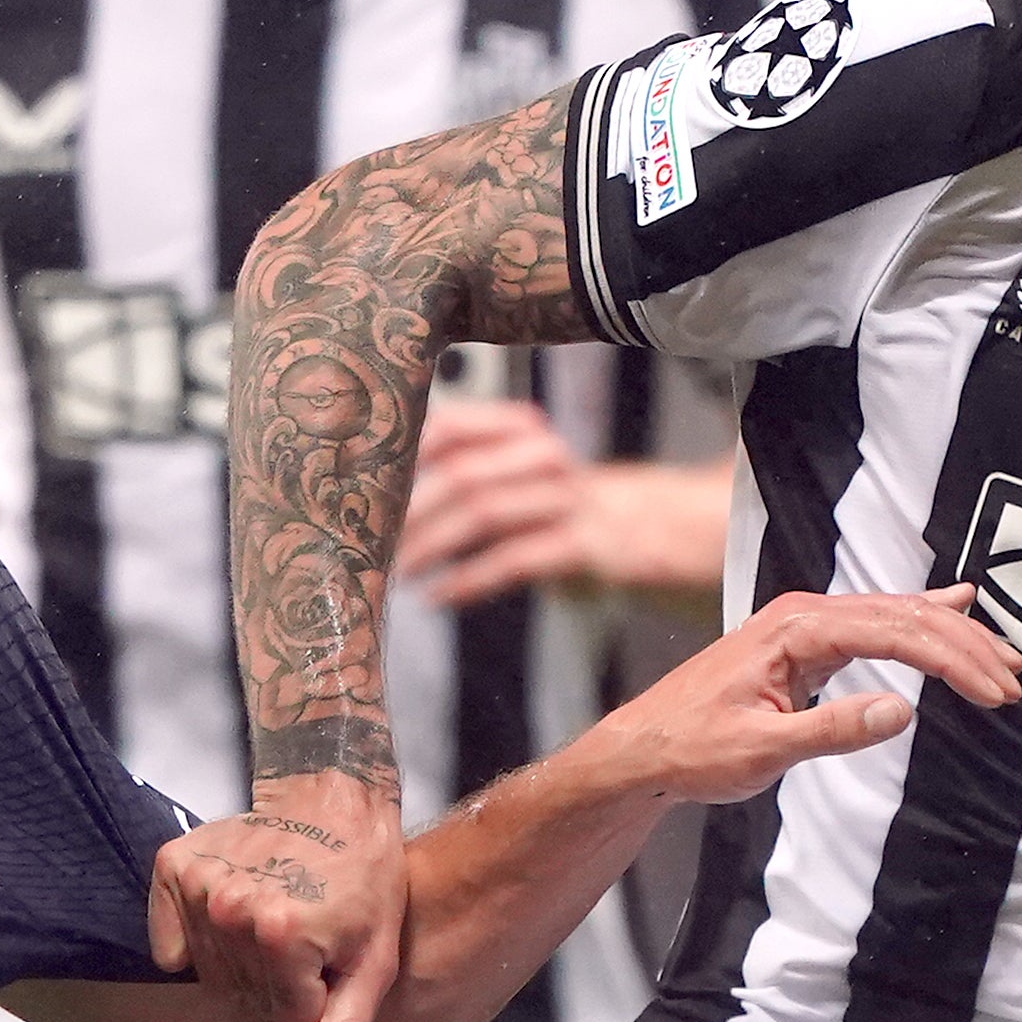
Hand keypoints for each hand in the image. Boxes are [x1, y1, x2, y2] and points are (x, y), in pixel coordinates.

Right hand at [159, 786, 409, 1021]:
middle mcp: (229, 909)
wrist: (335, 805)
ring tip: (278, 919)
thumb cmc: (366, 889)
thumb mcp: (374, 967)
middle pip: (244, 998)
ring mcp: (197, 884)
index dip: (317, 998)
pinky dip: (198, 938)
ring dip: (243, 962)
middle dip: (279, 983)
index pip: (286, 1020)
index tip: (334, 957)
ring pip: (210, 973)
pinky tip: (235, 910)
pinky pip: (171, 943)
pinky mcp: (172, 865)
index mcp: (281, 935)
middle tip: (308, 938)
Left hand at [399, 401, 724, 604]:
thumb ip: (467, 471)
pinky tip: (439, 596)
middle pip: (461, 472)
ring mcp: (567, 498)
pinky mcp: (584, 543)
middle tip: (370, 546)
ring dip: (432, 546)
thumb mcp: (520, 476)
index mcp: (521, 432)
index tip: (363, 491)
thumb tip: (379, 494)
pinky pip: (516, 558)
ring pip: (485, 511)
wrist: (657, 528)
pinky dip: (469, 578)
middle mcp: (543, 455)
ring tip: (398, 574)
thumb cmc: (564, 507)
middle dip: (409, 513)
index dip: (402, 455)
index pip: (450, 426)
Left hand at [585, 581, 1018, 801]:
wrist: (644, 748)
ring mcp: (806, 625)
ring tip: (1004, 660)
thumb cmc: (692, 748)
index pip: (896, 633)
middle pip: (906, 617)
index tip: (994, 692)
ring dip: (953, 638)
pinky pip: (877, 623)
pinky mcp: (807, 642)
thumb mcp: (762, 750)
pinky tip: (956, 603)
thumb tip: (901, 712)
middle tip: (1014, 683)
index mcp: (797, 630)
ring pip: (897, 617)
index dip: (952, 661)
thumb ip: (831, 730)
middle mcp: (805, 615)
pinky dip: (921, 620)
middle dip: (966, 647)